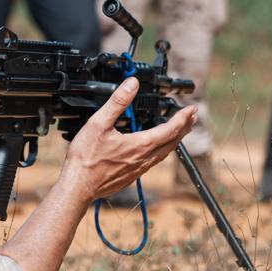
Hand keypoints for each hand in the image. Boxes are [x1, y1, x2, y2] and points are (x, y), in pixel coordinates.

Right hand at [62, 78, 196, 198]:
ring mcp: (139, 169)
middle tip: (192, 117)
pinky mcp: (133, 176)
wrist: (79, 186)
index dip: (182, 118)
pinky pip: (154, 161)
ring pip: (165, 153)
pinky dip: (163, 150)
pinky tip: (158, 148)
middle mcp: (144, 159)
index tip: (191, 109)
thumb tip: (132, 84)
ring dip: (175, 139)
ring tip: (181, 130)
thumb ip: (117, 102)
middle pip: (172, 142)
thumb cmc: (86, 158)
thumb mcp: (98, 123)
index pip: (169, 129)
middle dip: (184, 128)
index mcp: (140, 145)